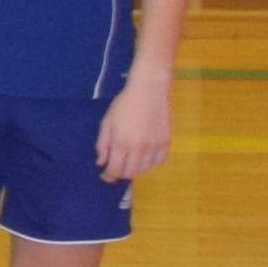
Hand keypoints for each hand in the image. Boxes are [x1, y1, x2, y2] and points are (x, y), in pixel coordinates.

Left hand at [96, 70, 175, 186]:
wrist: (149, 91)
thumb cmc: (124, 104)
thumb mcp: (107, 122)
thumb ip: (103, 144)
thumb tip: (101, 162)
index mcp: (122, 144)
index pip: (115, 170)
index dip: (108, 176)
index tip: (105, 176)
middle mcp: (139, 149)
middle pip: (130, 173)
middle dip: (120, 173)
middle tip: (116, 166)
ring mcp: (155, 147)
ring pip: (145, 169)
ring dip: (135, 168)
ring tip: (129, 160)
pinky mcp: (166, 142)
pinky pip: (159, 161)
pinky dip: (150, 163)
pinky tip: (144, 156)